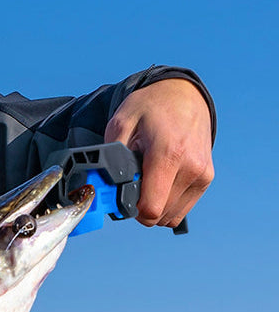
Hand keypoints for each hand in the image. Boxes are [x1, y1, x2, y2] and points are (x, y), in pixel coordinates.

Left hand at [104, 79, 212, 227]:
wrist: (182, 94)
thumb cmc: (149, 108)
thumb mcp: (120, 124)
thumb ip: (111, 159)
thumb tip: (104, 188)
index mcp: (168, 154)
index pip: (151, 208)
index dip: (130, 209)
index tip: (121, 194)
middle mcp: (191, 167)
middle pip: (158, 215)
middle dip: (139, 206)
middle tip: (131, 182)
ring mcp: (202, 174)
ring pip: (170, 216)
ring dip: (153, 206)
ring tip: (146, 179)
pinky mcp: (206, 178)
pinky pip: (181, 209)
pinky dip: (166, 203)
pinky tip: (158, 183)